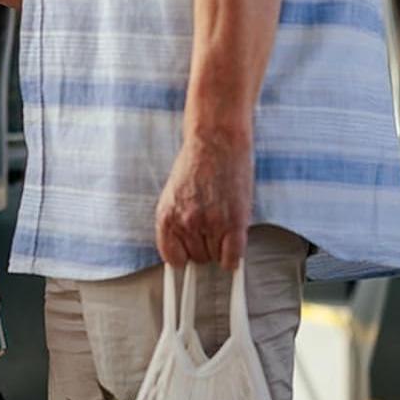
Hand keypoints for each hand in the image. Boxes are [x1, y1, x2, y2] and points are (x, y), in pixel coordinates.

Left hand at [155, 127, 252, 272]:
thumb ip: (178, 221)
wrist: (216, 140)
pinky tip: (234, 241)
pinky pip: (232, 258)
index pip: (172, 258)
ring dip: (221, 247)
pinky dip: (234, 257)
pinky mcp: (233, 223)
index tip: (190, 254)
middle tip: (212, 227)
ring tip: (223, 222)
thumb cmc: (197, 163)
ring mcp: (210, 224)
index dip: (184, 255)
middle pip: (197, 259)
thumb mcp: (175, 194)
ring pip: (215, 258)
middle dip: (205, 247)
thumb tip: (185, 248)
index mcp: (166, 216)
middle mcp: (185, 223)